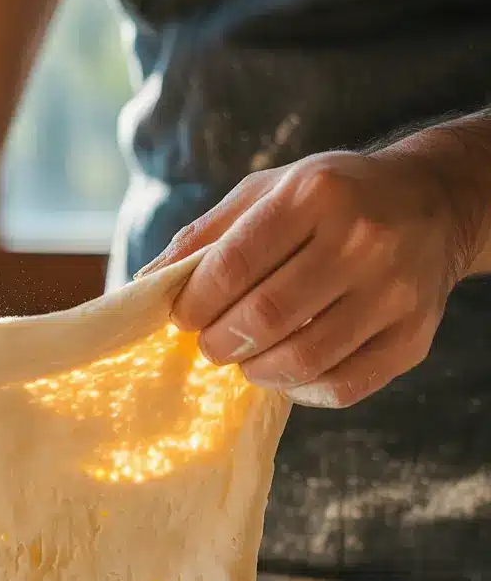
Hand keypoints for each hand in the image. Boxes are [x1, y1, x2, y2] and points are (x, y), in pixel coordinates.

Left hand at [155, 149, 472, 406]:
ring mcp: (393, 292)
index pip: (234, 264)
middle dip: (219, 343)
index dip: (195, 304)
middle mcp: (362, 240)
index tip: (182, 319)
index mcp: (315, 194)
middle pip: (265, 317)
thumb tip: (146, 283)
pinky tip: (286, 370)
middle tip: (211, 345)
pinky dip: (300, 389)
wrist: (434, 203)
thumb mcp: (267, 191)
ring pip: (302, 360)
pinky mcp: (412, 338)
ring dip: (255, 371)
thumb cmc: (331, 199)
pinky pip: (341, 386)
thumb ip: (206, 235)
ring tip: (245, 358)